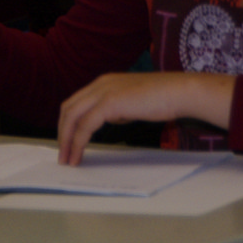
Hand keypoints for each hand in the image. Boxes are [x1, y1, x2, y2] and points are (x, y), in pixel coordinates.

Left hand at [56, 72, 234, 165]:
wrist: (180, 92)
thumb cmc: (163, 98)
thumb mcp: (132, 102)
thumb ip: (117, 108)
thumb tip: (107, 118)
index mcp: (104, 83)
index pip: (76, 102)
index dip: (68, 123)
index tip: (67, 142)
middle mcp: (99, 84)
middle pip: (68, 108)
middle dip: (62, 133)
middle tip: (62, 154)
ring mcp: (103, 91)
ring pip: (72, 116)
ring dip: (66, 140)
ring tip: (67, 159)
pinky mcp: (109, 102)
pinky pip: (85, 125)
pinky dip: (78, 141)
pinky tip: (78, 154)